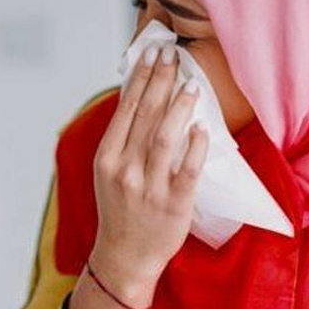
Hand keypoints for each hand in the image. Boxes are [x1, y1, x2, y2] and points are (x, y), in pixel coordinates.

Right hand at [90, 42, 208, 308]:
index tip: (153, 52)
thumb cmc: (121, 210)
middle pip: (144, 115)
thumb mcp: (109, 172)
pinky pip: (188, 169)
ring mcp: (149, 187)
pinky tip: (202, 127)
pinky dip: (195, 146)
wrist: (125, 256)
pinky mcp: (174, 204)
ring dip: (178, 106)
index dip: (141, 77)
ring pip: (164, 137)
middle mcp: (124, 169)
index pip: (126, 108)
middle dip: (160, 80)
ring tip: (190, 85)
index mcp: (106, 158)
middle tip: (173, 54)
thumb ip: (123, 138)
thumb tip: (141, 94)